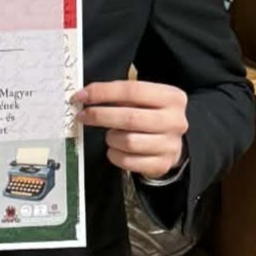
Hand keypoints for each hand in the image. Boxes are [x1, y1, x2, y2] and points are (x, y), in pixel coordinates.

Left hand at [73, 80, 187, 179]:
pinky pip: (128, 162)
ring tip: (110, 134)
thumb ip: (117, 93)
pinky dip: (114, 155)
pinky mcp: (162, 164)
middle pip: (130, 118)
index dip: (102, 92)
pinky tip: (115, 148)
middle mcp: (175, 121)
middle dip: (100, 116)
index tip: (81, 96)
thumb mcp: (141, 98)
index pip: (132, 90)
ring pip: (128, 142)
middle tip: (83, 115)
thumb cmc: (148, 114)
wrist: (169, 141)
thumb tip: (85, 96)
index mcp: (171, 97)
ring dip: (110, 137)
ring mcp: (171, 145)